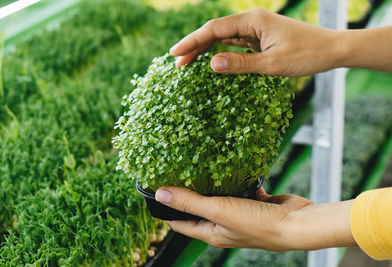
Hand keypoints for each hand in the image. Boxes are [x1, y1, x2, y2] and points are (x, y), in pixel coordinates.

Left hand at [155, 186, 355, 250]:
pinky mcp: (254, 203)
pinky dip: (235, 180)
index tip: (158, 193)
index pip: (181, 223)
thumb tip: (161, 194)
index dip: (168, 210)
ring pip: (220, 197)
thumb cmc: (257, 224)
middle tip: (178, 172)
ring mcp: (239, 213)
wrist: (296, 223)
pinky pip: (241, 189)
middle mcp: (224, 225)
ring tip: (201, 165)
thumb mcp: (218, 211)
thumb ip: (190, 202)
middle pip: (200, 209)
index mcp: (212, 232)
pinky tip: (231, 166)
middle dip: (189, 193)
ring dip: (213, 184)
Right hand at [170, 8, 341, 75]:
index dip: (192, 41)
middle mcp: (251, 22)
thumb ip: (241, 63)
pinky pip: (235, 45)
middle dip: (195, 47)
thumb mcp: (273, 64)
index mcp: (253, 20)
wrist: (332, 50)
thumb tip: (211, 64)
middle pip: (215, 32)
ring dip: (205, 51)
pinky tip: (211, 63)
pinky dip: (221, 53)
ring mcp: (256, 31)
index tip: (174, 54)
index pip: (214, 29)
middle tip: (177, 64)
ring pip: (223, 39)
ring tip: (188, 65)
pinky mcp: (260, 40)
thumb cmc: (307, 55)